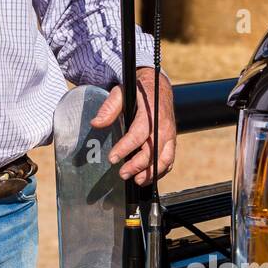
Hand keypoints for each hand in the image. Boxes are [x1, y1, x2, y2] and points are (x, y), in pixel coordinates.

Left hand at [90, 67, 176, 185]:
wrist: (158, 87)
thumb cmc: (138, 90)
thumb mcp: (121, 92)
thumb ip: (109, 107)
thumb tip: (96, 123)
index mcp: (150, 112)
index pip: (139, 133)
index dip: (126, 147)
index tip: (113, 158)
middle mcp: (163, 125)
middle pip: (153, 150)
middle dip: (138, 165)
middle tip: (122, 173)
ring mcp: (170, 134)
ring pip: (165, 158)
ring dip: (151, 172)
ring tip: (136, 181)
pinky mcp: (172, 141)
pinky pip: (170, 159)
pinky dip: (160, 171)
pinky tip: (147, 177)